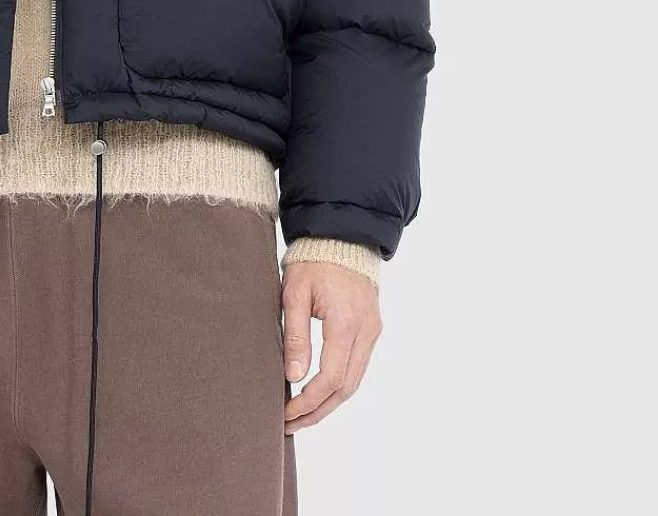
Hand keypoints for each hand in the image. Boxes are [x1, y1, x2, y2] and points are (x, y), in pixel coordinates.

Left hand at [282, 262, 381, 431]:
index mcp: (346, 322)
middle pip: (346, 388)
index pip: (331, 378)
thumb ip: (295, 336)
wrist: (342, 234)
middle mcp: (366, 331)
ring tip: (300, 415)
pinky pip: (358, 366)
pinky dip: (339, 385)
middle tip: (289, 424)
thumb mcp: (294, 293)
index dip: (308, 402)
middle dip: (317, 411)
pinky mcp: (372, 328)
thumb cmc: (313, 260)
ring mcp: (373, 331)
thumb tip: (294, 377)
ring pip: (354, 381)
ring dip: (328, 402)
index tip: (285, 413)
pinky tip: (318, 392)